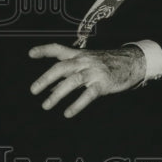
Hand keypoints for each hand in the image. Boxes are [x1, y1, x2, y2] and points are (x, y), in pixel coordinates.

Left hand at [28, 43, 145, 117]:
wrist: (131, 62)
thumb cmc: (106, 63)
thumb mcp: (87, 62)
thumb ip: (70, 71)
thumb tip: (52, 85)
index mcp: (78, 54)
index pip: (58, 49)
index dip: (44, 50)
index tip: (30, 54)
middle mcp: (84, 61)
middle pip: (61, 67)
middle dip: (45, 78)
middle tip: (33, 90)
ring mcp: (93, 72)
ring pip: (72, 81)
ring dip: (57, 94)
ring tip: (46, 105)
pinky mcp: (103, 84)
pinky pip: (88, 95)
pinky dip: (77, 104)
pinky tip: (67, 113)